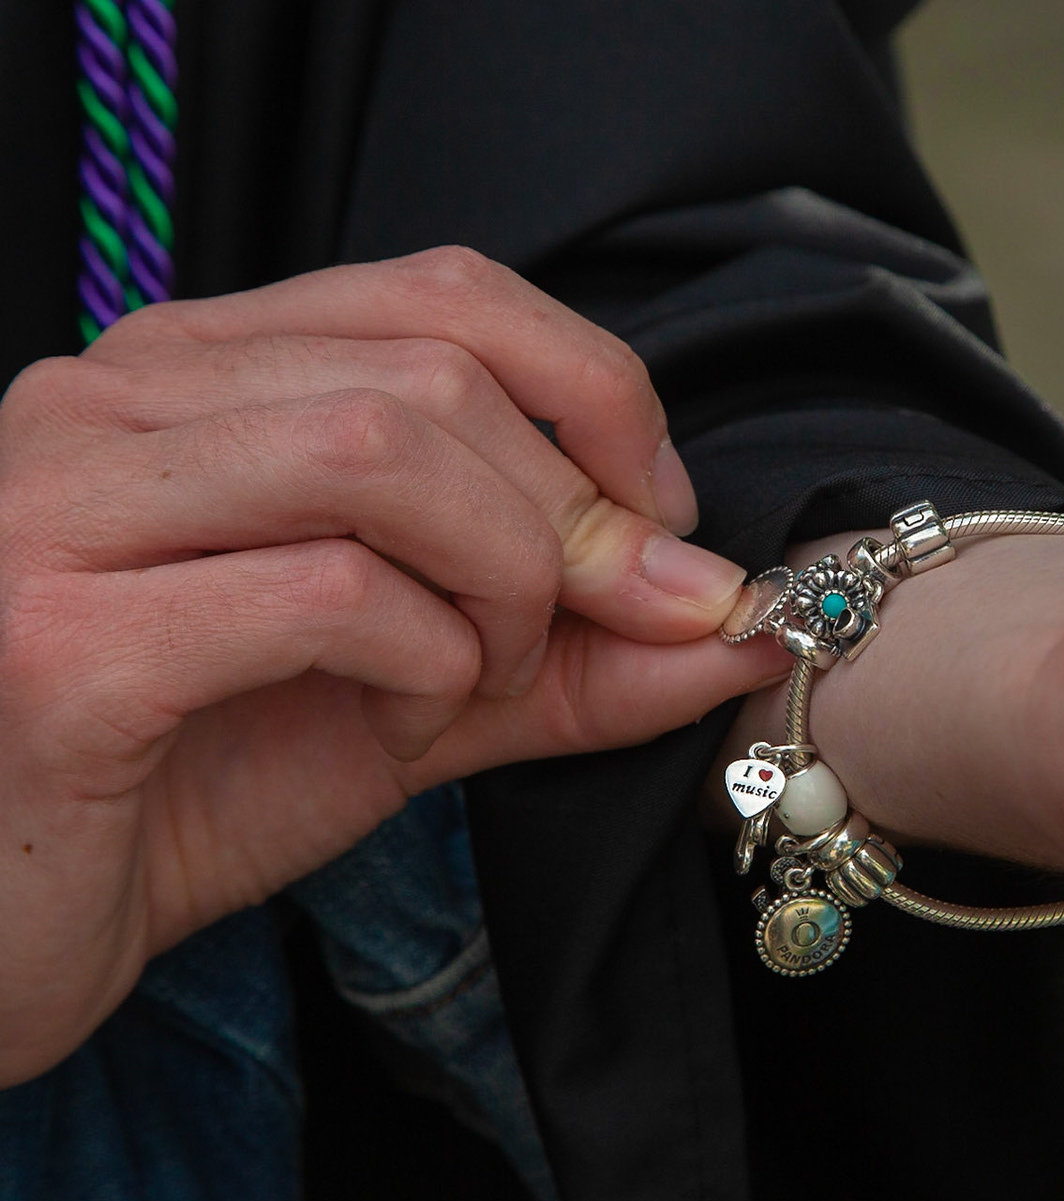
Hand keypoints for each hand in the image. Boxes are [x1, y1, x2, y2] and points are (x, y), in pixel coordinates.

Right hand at [0, 247, 789, 1083]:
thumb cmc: (185, 793)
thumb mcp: (415, 696)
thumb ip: (573, 653)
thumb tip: (744, 624)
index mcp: (193, 376)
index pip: (445, 294)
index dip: (597, 397)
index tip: (657, 525)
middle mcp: (110, 400)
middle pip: (435, 371)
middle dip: (575, 513)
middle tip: (592, 627)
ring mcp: (67, 509)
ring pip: (382, 448)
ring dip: (503, 577)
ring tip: (482, 674)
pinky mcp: (62, 642)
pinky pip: (328, 593)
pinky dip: (426, 660)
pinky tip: (402, 721)